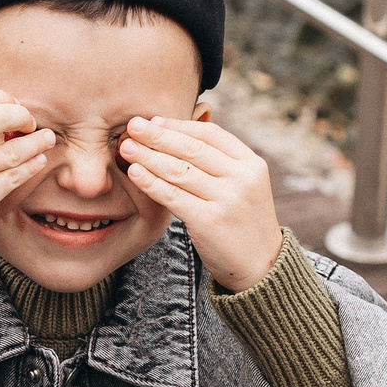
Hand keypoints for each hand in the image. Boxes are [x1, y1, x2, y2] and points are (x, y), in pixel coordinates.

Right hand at [0, 88, 57, 263]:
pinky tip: (39, 161)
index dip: (2, 97)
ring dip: (37, 142)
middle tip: (30, 122)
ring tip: (48, 138)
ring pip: (14, 149)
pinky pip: (16, 175)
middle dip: (22, 115)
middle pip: (0, 115)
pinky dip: (32, 165)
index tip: (13, 106)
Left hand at [118, 116, 281, 292]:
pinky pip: (172, 196)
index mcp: (252, 164)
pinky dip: (150, 182)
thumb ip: (222, 162)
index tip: (155, 120)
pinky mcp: (209, 221)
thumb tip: (185, 131)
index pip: (211, 134)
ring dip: (148, 156)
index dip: (180, 125)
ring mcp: (227, 199)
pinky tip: (134, 173)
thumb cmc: (244, 222)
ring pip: (179, 170)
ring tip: (126, 146)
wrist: (261, 267)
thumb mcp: (245, 186)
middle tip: (133, 125)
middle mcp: (242, 178)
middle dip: (159, 135)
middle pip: (192, 149)